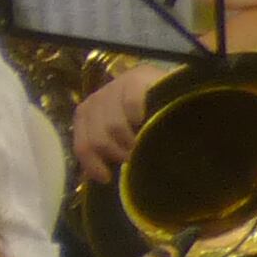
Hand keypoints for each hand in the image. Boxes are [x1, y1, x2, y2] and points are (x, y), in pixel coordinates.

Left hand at [71, 61, 159, 182]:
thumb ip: (106, 149)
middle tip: (131, 158)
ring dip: (129, 141)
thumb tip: (97, 176)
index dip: (92, 164)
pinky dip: (139, 118)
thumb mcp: (122, 136)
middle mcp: (96, 98)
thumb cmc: (147, 120)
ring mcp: (115, 86)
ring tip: (141, 144)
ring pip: (113, 125)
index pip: (81, 144)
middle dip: (115, 153)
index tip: (106, 178)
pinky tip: (148, 123)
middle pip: (97, 138)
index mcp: (87, 114)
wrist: (174, 91)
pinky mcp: (135, 78)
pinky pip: (131, 105)